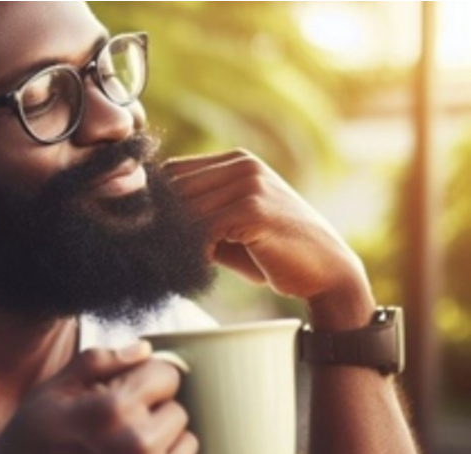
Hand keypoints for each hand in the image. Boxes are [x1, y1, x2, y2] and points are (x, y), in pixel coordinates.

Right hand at [0, 342, 197, 453]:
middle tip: (116, 426)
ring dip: (162, 441)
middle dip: (152, 411)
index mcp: (112, 410)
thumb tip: (144, 350)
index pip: (166, 375)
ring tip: (122, 449)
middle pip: (176, 407)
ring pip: (185, 440)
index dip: (145, 377)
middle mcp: (137, 445)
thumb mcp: (52, 390)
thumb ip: (98, 362)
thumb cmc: (29, 443)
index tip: (125, 390)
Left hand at [163, 149, 373, 326]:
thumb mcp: (230, 226)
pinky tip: (198, 264)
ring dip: (174, 237)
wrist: (326, 273)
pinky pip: (203, 228)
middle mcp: (243, 165)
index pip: (173, 171)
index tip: (147, 230)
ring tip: (173, 258)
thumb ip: (196, 216)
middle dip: (160, 220)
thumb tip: (146, 219)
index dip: (155, 201)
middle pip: (175, 187)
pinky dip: (193, 249)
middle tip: (153, 249)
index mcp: (236, 161)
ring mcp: (250, 184)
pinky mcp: (253, 209)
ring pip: (185, 208)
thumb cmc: (272, 254)